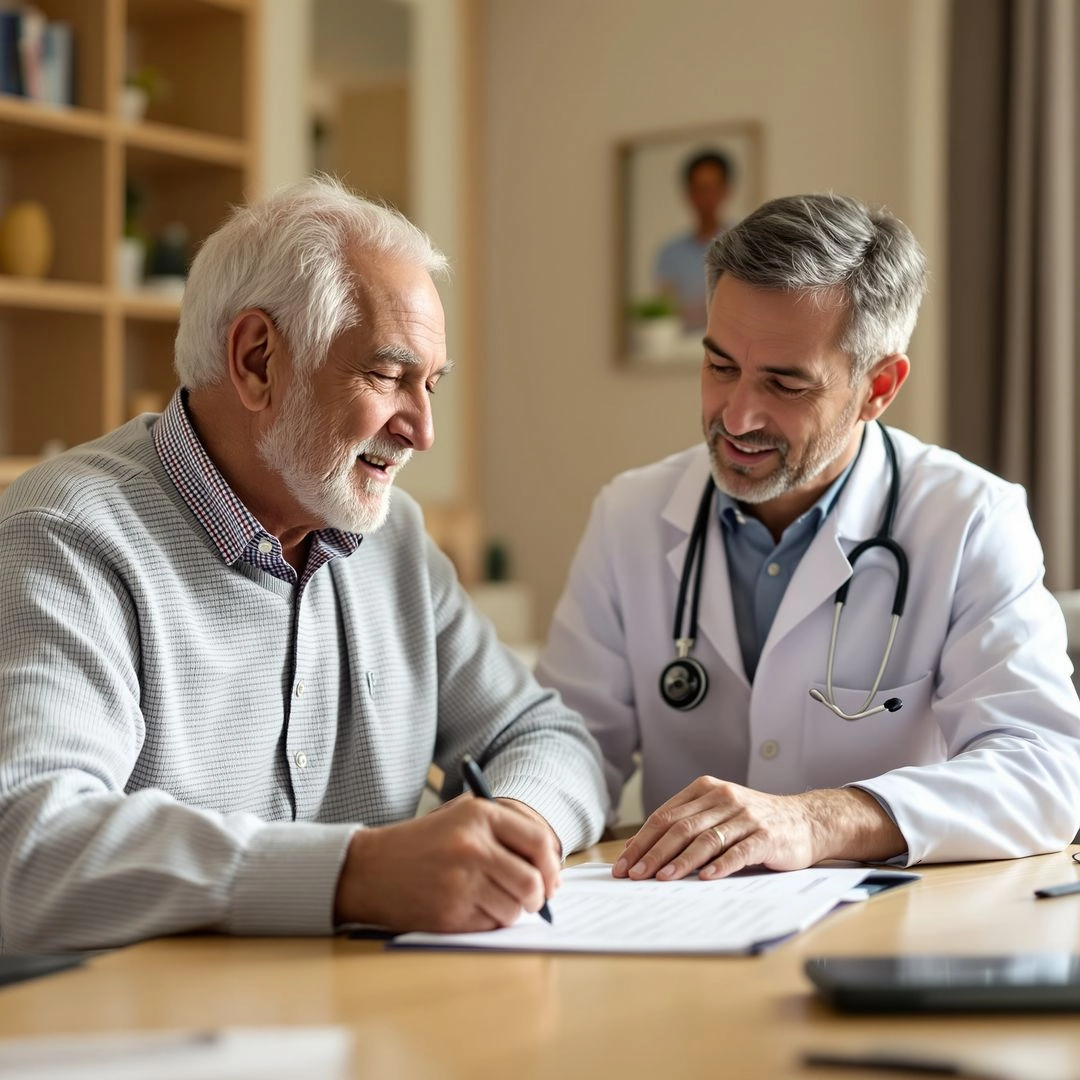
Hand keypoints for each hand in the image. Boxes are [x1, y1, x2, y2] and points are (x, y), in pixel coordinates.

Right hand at [334, 796, 560, 931]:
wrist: (369, 868)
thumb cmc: (422, 843)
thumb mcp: (460, 816)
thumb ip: (504, 829)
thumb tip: (550, 864)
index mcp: (479, 815)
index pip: (539, 841)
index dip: (552, 865)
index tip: (552, 878)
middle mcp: (472, 846)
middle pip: (532, 881)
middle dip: (538, 896)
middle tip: (532, 899)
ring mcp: (461, 881)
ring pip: (514, 908)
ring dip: (511, 911)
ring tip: (490, 900)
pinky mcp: (449, 912)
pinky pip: (490, 925)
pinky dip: (487, 921)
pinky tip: (467, 907)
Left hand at [612, 777, 904, 880]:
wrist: (805, 820)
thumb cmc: (754, 822)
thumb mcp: (719, 813)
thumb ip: (688, 824)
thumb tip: (642, 850)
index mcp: (706, 789)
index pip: (665, 815)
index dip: (642, 840)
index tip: (624, 864)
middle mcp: (724, 798)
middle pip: (680, 827)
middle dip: (653, 853)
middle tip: (635, 875)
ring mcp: (745, 816)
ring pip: (705, 839)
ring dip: (680, 861)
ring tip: (662, 878)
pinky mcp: (765, 836)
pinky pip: (738, 851)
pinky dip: (719, 865)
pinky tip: (705, 878)